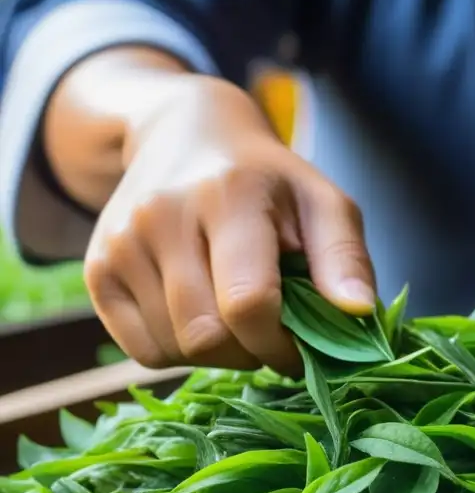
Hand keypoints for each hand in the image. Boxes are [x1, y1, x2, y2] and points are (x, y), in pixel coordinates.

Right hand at [83, 76, 374, 371]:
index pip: (247, 303)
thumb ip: (345, 259)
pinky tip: (203, 318)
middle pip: (206, 338)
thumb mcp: (323, 203)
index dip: (280, 344)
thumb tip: (359, 313)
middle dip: (251, 354)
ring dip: (218, 356)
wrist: (186, 137)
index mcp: (228, 196)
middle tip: (272, 335)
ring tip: (238, 320)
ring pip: (174, 351)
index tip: (302, 346)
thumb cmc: (270, 182)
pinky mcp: (97, 271)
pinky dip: (180, 353)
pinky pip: (142, 352)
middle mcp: (162, 216)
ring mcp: (120, 244)